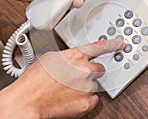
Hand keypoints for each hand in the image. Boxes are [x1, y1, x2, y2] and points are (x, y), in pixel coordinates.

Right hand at [0, 39, 124, 118]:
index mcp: (76, 56)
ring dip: (85, 86)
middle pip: (99, 69)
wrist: (27, 101)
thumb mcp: (50, 58)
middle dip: (91, 72)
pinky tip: (71, 98)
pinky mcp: (87, 103)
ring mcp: (87, 87)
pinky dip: (85, 99)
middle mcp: (85, 70)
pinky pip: (93, 99)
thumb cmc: (34, 81)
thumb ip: (67, 57)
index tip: (120, 44)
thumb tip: (73, 60)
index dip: (112, 45)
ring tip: (68, 89)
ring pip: (94, 85)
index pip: (100, 47)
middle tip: (76, 77)